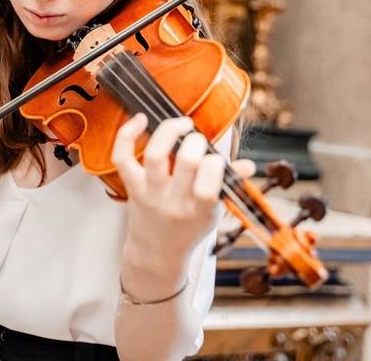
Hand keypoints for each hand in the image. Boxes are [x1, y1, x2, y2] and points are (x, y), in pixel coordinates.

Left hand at [112, 114, 255, 269]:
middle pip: (186, 161)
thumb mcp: (214, 212)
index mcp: (199, 210)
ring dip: (170, 131)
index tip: (215, 159)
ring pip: (155, 155)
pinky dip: (127, 134)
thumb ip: (229, 186)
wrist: (157, 252)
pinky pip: (122, 157)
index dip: (215, 162)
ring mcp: (150, 193)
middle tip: (198, 140)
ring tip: (182, 124)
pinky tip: (141, 118)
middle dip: (196, 141)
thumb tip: (248, 165)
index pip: (208, 184)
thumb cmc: (190, 227)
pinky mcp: (132, 186)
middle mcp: (173, 201)